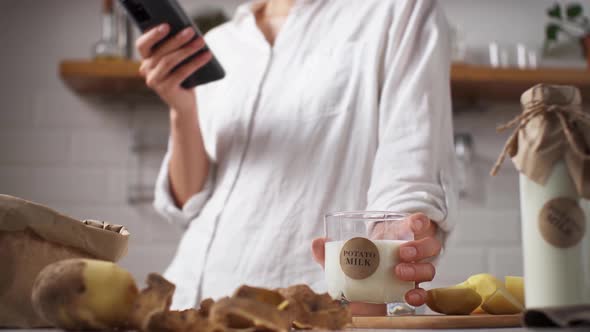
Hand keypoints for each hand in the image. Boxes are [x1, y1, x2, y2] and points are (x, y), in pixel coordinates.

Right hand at [135, 24, 212, 113]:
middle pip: (161, 51)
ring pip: (170, 61)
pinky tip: (206, 56)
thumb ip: (176, 48)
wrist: (184, 104)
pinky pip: (181, 72)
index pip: (142, 44)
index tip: (166, 25)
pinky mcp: (165, 89)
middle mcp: (146, 70)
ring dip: (187, 50)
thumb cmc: (182, 78)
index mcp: (146, 59)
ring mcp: (154, 81)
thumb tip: (188, 32)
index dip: (152, 35)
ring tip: (201, 42)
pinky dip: (195, 62)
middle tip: (191, 31)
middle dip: (177, 39)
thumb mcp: (178, 61)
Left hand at [311, 213, 441, 314]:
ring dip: (418, 269)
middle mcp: (412, 253)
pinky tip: (409, 296)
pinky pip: (424, 293)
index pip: (416, 223)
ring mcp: (415, 272)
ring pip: (429, 268)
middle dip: (419, 248)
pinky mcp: (412, 291)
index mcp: (398, 236)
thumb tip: (317, 243)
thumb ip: (331, 250)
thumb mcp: (345, 255)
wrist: (361, 293)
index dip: (419, 220)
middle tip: (402, 253)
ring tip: (400, 273)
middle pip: (429, 246)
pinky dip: (420, 295)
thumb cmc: (359, 264)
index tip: (415, 222)